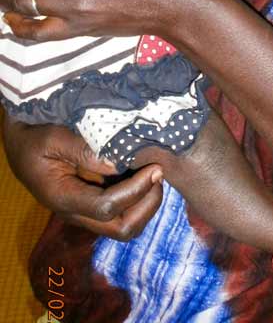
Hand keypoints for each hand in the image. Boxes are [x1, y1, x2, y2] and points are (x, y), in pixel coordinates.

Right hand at [2, 114, 163, 238]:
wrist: (20, 143)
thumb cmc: (34, 137)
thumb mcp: (54, 137)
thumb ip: (84, 150)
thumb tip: (118, 163)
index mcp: (62, 198)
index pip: (106, 208)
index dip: (135, 191)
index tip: (153, 168)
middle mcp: (75, 212)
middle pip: (122, 229)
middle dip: (147, 205)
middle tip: (158, 173)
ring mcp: (85, 211)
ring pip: (125, 226)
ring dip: (147, 204)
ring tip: (155, 173)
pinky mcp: (92, 203)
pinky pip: (122, 213)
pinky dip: (141, 199)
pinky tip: (146, 173)